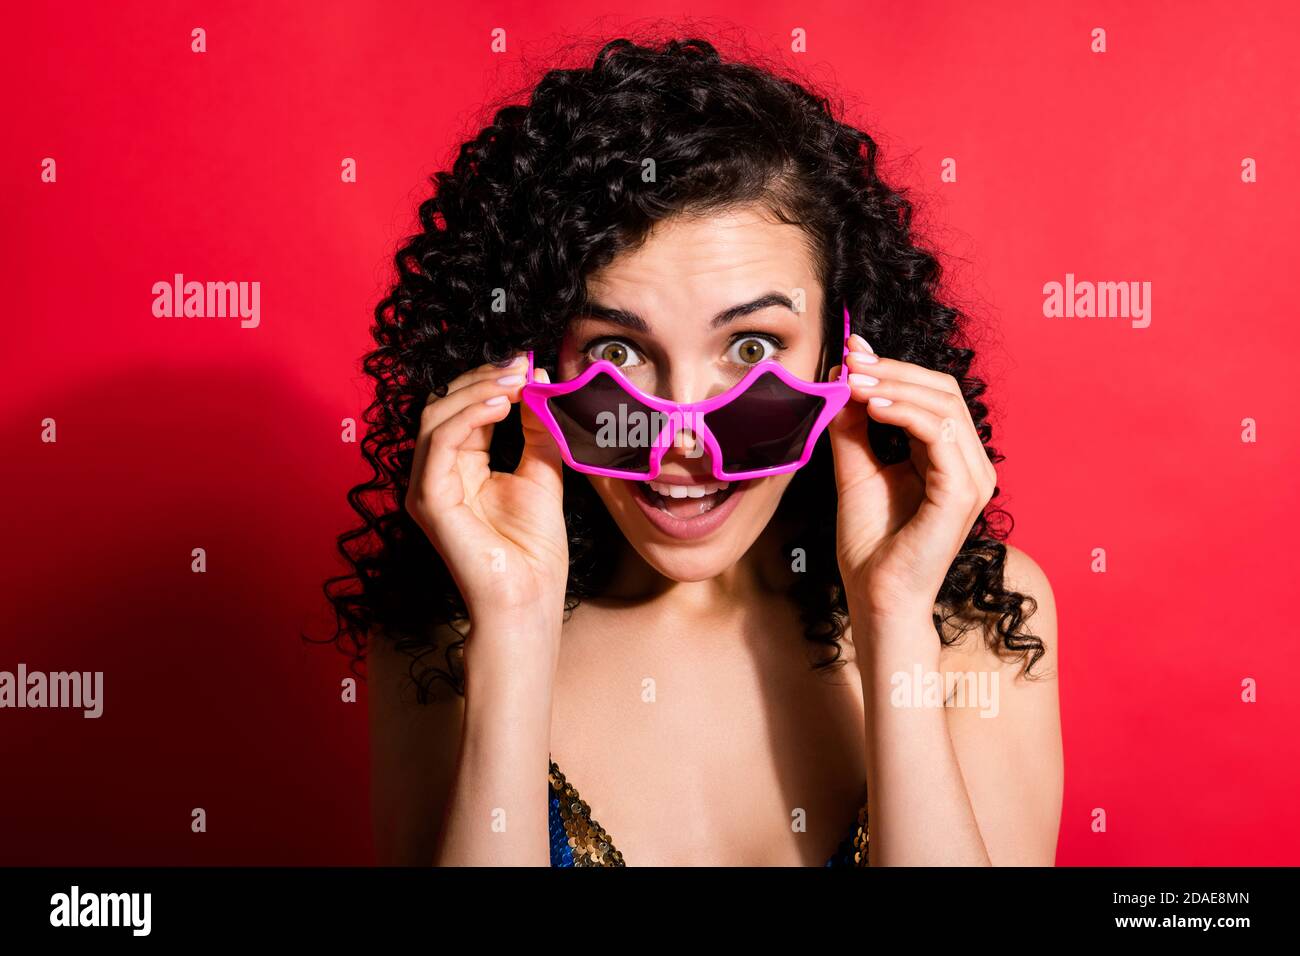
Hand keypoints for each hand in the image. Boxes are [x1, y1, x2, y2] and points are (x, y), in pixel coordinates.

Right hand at [405, 355, 567, 632]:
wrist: (529, 599)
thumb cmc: (533, 550)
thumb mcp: (543, 473)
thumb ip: (538, 428)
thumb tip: (538, 379)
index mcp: (459, 466)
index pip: (463, 407)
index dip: (493, 380)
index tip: (528, 362)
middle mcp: (436, 474)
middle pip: (442, 404)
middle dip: (483, 377)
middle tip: (522, 366)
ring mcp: (426, 487)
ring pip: (435, 416)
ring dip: (477, 391)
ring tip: (517, 382)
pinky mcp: (428, 501)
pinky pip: (439, 444)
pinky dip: (468, 417)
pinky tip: (502, 405)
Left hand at [827, 334, 996, 630]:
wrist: (875, 596)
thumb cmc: (870, 544)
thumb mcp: (855, 470)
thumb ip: (852, 426)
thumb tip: (843, 376)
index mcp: (949, 458)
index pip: (932, 395)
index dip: (894, 368)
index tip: (851, 351)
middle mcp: (968, 465)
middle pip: (943, 391)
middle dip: (893, 370)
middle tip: (850, 360)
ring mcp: (971, 478)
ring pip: (944, 406)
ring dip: (895, 386)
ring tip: (854, 382)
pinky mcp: (962, 492)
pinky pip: (939, 434)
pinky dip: (904, 412)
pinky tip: (870, 407)